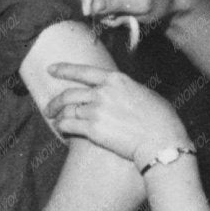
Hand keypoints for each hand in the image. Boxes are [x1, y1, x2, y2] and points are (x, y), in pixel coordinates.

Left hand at [44, 62, 187, 168]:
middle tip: (48, 107)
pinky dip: (62, 127)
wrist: (161, 141)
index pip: (83, 71)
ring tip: (54, 120)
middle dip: (55, 101)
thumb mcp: (144, 94)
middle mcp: (102, 92)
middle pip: (69, 93)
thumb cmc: (161, 119)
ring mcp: (96, 110)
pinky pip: (69, 125)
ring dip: (57, 116)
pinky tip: (62, 130)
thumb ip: (125, 91)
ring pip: (67, 110)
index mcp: (116, 80)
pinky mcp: (93, 129)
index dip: (64, 69)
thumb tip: (120, 94)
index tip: (51, 70)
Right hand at [75, 0, 176, 33]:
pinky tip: (117, 16)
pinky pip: (93, 2)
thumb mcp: (142, 4)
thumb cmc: (159, 1)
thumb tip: (93, 6)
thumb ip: (117, 3)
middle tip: (110, 18)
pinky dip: (102, 13)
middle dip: (93, 3)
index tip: (89, 13)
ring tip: (119, 17)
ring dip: (99, 11)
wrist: (165, 5)